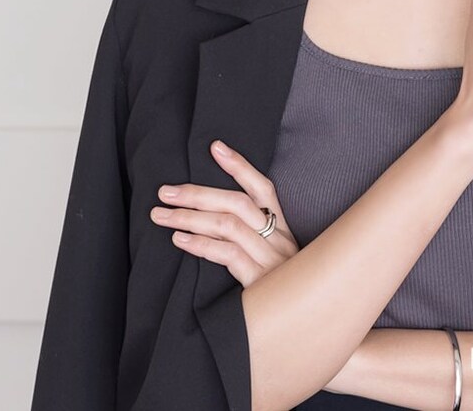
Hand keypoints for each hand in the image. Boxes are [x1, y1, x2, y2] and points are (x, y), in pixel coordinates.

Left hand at [149, 139, 299, 287]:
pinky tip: (179, 240)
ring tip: (161, 215)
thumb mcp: (275, 261)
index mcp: (283, 229)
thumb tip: (214, 220)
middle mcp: (279, 239)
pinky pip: (227, 256)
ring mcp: (271, 259)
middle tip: (166, 190)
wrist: (310, 325)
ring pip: (228, 225)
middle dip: (199, 192)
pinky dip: (201, 244)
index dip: (240, 166)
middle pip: (238, 203)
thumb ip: (254, 241)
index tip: (215, 146)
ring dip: (191, 216)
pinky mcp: (260, 282)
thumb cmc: (284, 293)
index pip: (263, 188)